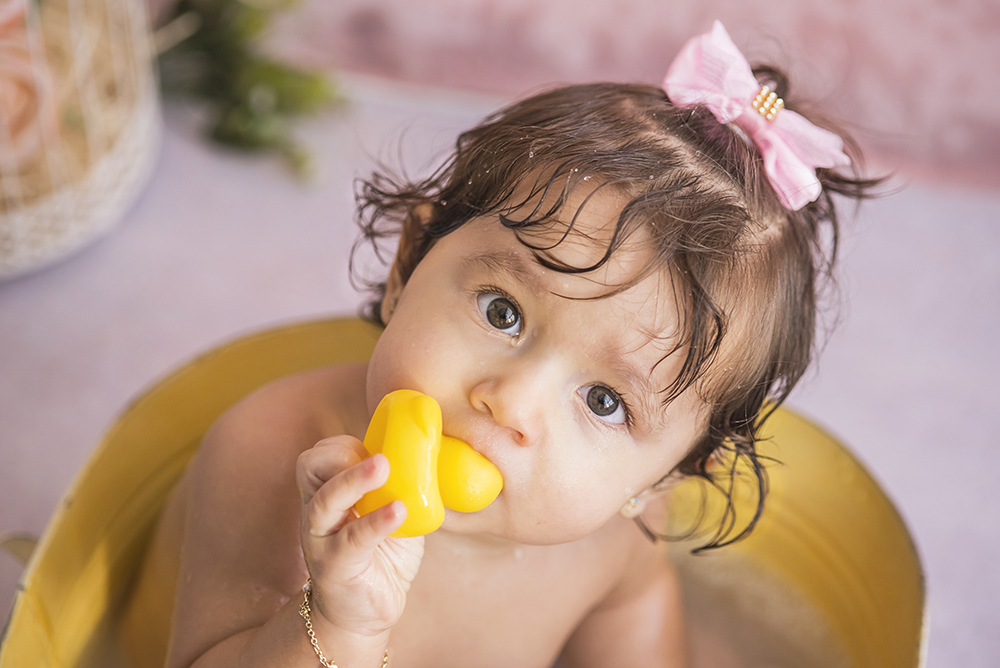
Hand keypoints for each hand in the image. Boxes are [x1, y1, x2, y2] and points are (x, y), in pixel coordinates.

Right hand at [296, 436, 424, 638]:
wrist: (363, 615)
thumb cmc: (379, 558)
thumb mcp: (389, 515)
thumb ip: (402, 488)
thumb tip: (440, 459)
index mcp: (328, 494)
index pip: (319, 456)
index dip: (342, 445)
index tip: (376, 448)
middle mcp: (318, 512)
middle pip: (310, 468)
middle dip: (339, 454)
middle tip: (380, 457)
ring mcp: (322, 539)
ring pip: (325, 501)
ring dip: (355, 480)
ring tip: (383, 468)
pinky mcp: (336, 566)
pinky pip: (352, 539)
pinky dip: (376, 521)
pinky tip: (398, 511)